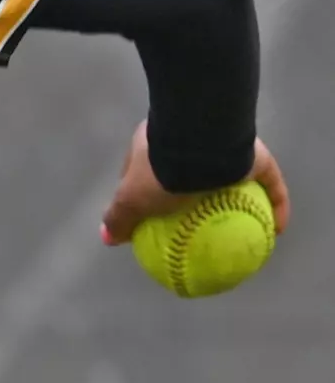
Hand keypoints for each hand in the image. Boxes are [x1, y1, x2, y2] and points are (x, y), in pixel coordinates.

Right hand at [100, 119, 290, 244]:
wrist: (201, 145)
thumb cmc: (161, 170)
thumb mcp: (131, 199)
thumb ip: (119, 217)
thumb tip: (106, 238)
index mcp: (156, 145)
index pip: (150, 174)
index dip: (152, 197)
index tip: (159, 223)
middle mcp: (191, 144)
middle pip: (194, 177)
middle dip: (200, 201)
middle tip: (204, 231)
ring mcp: (224, 148)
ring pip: (235, 180)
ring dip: (242, 204)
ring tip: (246, 233)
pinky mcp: (254, 155)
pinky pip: (269, 185)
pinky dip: (274, 207)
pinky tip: (277, 230)